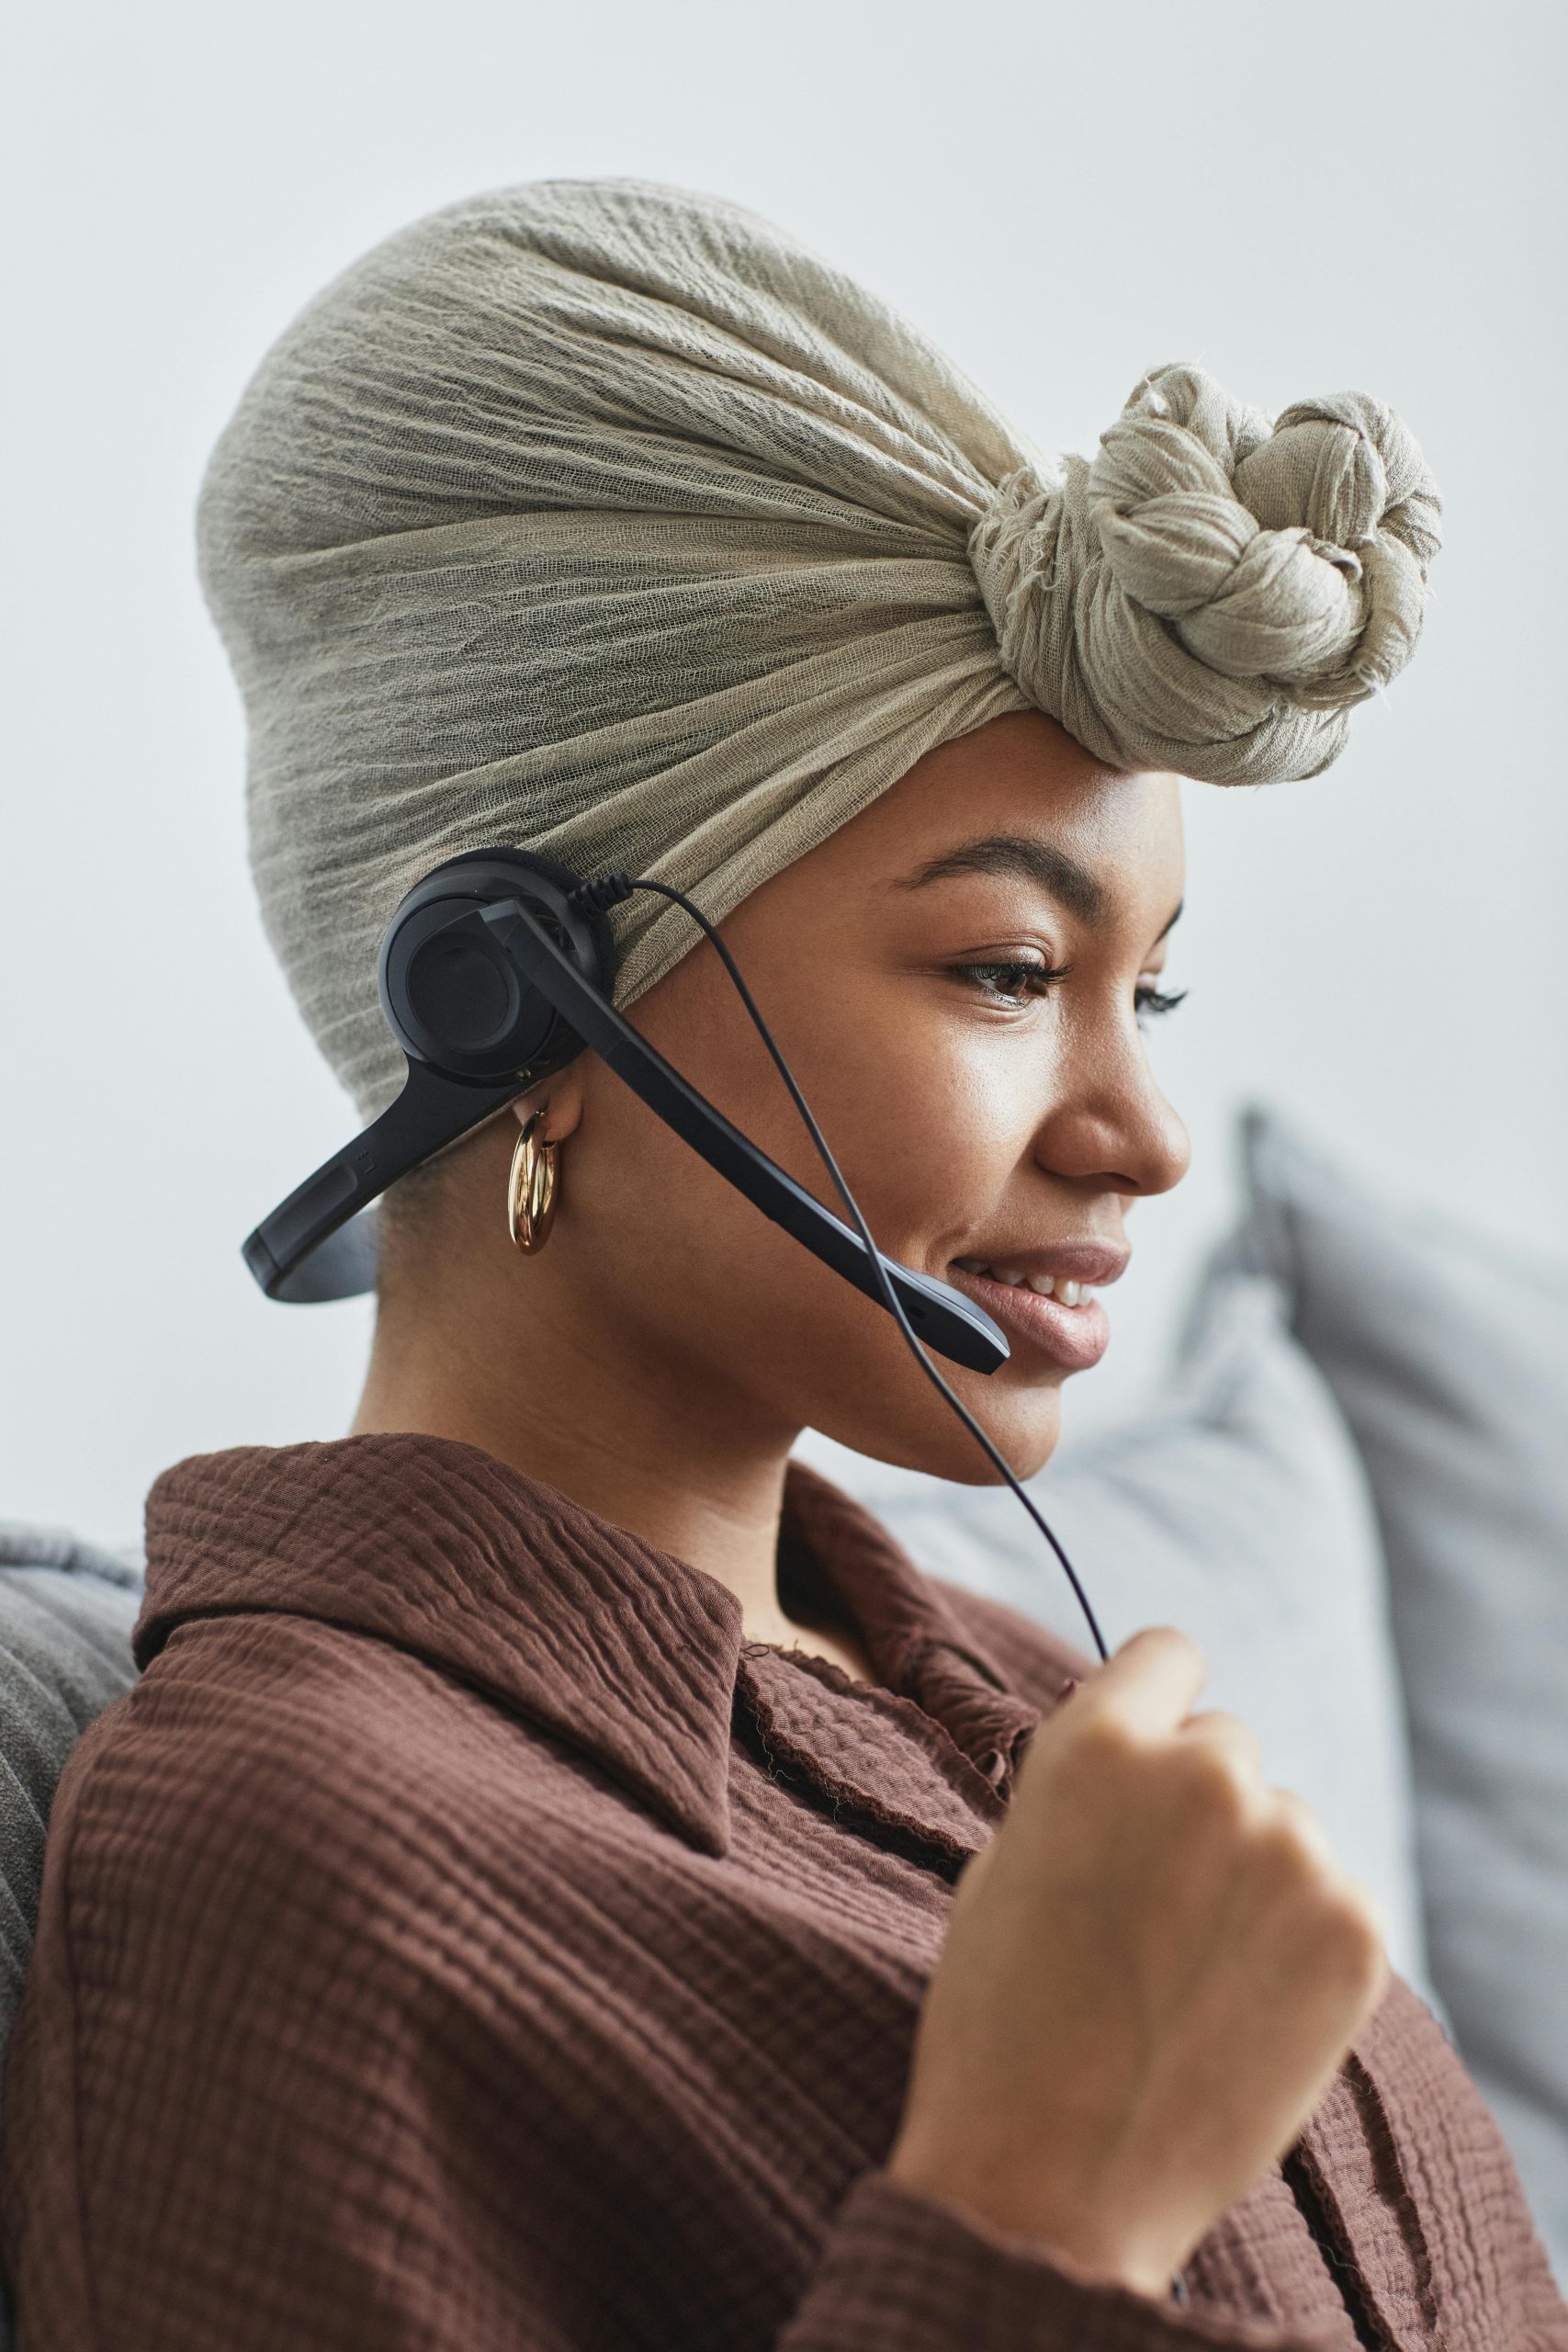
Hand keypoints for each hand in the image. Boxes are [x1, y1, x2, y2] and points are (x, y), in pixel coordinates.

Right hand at [886, 1627, 1387, 2297]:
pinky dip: (1299, 1943)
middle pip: (1226, 1746)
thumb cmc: (1000, 2021)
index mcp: (1097, 1743)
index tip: (1150, 1754)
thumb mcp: (1009, 1858)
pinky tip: (1240, 2008)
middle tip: (1153, 1905)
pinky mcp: (1355, 1932)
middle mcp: (1204, 1776)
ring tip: (1189, 1977)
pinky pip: (1332, 1900)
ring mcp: (1292, 1853)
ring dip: (1253, 1875)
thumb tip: (1147, 1747)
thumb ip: (1086, 1784)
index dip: (1153, 1704)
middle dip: (1197, 1804)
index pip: (1168, 1654)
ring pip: (1284, 1826)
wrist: (1051, 2184)